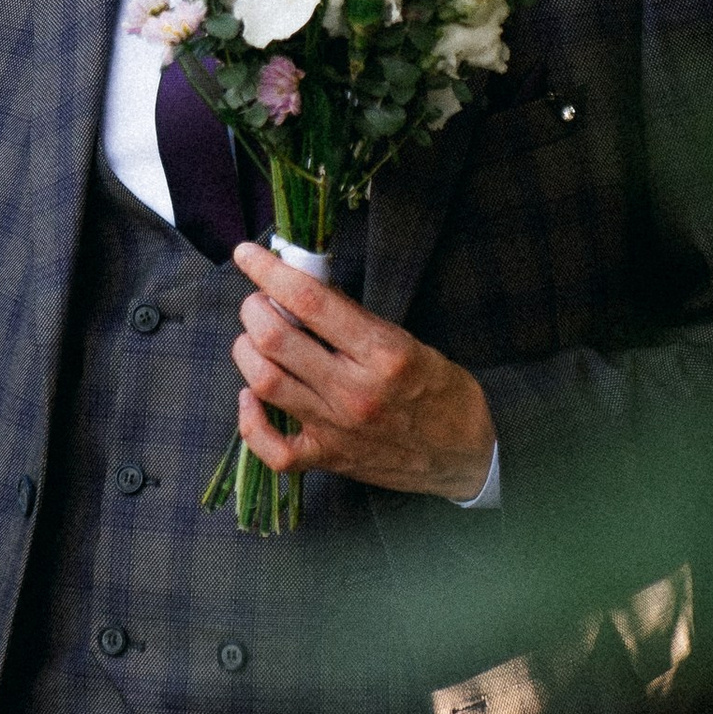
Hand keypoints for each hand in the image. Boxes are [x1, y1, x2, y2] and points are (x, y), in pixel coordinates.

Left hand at [230, 241, 496, 502]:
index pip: (310, 301)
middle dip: (254, 307)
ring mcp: (336, 428)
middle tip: (257, 299)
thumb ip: (357, 319)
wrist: (466, 456)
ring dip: (246, 350)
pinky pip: (271, 447)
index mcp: (382, 353)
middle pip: (274, 338)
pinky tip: (251, 396)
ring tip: (253, 338)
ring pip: (264, 382)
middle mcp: (354, 391)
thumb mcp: (411, 342)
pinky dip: (250, 420)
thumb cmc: (442, 392)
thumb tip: (306, 286)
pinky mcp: (327, 459)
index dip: (270, 270)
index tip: (248, 254)